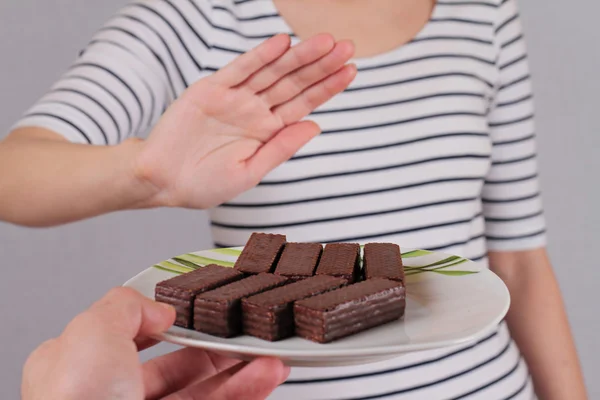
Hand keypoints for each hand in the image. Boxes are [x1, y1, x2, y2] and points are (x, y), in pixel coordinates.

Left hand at [22, 288, 289, 399]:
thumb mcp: (93, 333)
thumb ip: (127, 307)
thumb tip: (160, 310)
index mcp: (80, 368)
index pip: (127, 337)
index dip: (163, 322)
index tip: (195, 314)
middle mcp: (112, 397)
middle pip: (174, 365)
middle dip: (214, 347)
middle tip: (243, 336)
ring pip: (202, 392)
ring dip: (240, 371)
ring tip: (269, 357)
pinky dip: (245, 392)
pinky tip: (265, 377)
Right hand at [134, 34, 355, 208]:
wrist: (161, 181)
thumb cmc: (203, 184)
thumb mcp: (249, 172)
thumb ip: (281, 148)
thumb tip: (316, 126)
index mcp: (267, 131)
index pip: (303, 104)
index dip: (327, 88)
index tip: (350, 71)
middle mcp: (254, 111)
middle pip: (294, 83)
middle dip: (320, 66)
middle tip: (347, 47)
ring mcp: (234, 98)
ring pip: (272, 72)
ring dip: (297, 56)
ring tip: (325, 41)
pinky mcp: (210, 89)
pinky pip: (239, 69)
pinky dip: (259, 56)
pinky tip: (281, 43)